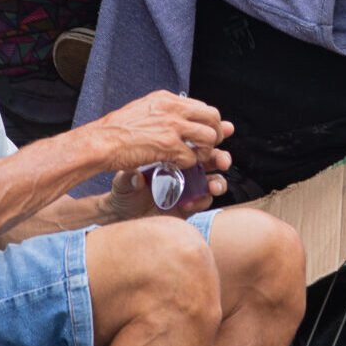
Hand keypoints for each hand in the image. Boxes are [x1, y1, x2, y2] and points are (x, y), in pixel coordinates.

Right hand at [91, 90, 232, 172]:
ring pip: (209, 137)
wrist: (101, 141)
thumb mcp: (143, 109)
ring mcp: (172, 126)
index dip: (209, 122)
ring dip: (206, 151)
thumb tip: (181, 117)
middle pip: (213, 117)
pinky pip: (192, 156)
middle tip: (210, 145)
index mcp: (166, 99)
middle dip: (216, 133)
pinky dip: (188, 164)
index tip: (207, 132)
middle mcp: (173, 109)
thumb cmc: (116, 130)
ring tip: (196, 158)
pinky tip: (178, 165)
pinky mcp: (169, 145)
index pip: (202, 106)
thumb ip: (164, 112)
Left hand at [104, 147, 232, 221]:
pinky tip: (189, 203)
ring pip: (214, 179)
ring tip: (213, 186)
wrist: (122, 213)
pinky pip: (204, 201)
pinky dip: (202, 201)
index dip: (211, 135)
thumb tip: (137, 177)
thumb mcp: (122, 181)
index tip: (222, 132)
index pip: (196, 141)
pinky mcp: (189, 205)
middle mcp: (185, 168)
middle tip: (223, 161)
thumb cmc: (125, 190)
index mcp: (174, 153)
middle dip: (222, 157)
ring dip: (218, 181)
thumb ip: (129, 178)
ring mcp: (189, 186)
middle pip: (212, 158)